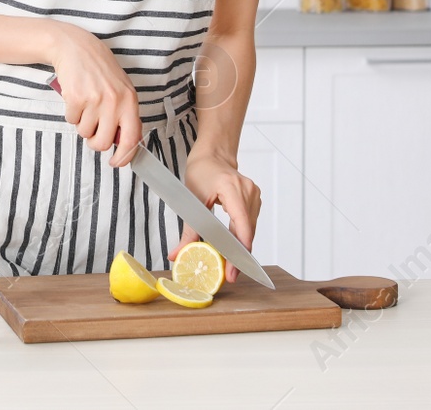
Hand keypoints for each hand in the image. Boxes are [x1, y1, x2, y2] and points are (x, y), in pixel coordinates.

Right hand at [42, 20, 141, 166]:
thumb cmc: (100, 69)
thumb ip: (125, 114)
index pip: (132, 138)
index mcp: (130, 100)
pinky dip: (71, 113)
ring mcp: (94, 100)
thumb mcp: (121, 89)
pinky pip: (71, 120)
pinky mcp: (75, 98)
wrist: (76, 47)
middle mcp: (114, 101)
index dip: (124, 157)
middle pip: (104, 142)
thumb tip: (125, 144)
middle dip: (95, 142)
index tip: (116, 162)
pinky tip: (75, 97)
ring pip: (85, 133)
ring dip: (82, 124)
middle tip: (93, 132)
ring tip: (85, 106)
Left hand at [167, 149, 260, 282]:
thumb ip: (188, 230)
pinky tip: (232, 249)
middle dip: (239, 255)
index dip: (238, 250)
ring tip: (230, 266)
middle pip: (247, 231)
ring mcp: (254, 195)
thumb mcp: (191, 199)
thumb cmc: (201, 171)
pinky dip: (241, 237)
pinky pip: (249, 224)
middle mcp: (248, 191)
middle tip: (229, 276)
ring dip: (240, 247)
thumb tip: (176, 255)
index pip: (241, 225)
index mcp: (232, 188)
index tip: (232, 270)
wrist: (213, 154)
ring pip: (249, 230)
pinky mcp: (254, 200)